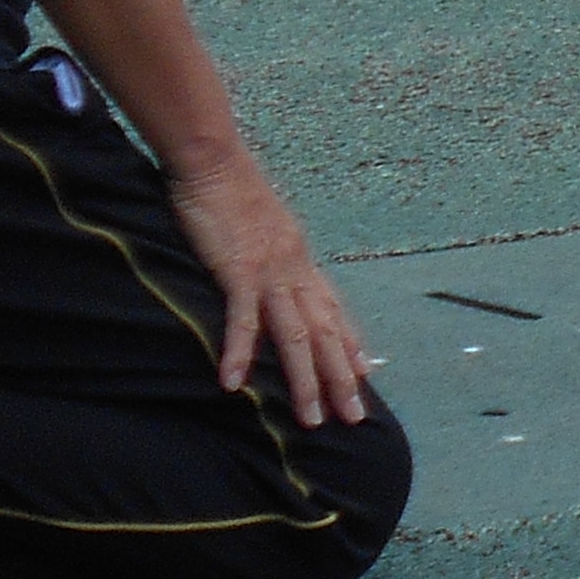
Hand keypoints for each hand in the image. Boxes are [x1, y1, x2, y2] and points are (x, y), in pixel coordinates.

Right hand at [163, 145, 369, 428]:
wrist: (214, 159)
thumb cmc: (233, 190)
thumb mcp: (266, 226)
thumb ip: (277, 253)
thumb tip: (280, 271)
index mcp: (301, 259)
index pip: (334, 309)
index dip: (350, 343)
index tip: (365, 374)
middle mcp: (295, 269)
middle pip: (325, 332)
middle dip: (340, 378)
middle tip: (353, 418)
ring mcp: (270, 271)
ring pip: (295, 335)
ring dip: (303, 381)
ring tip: (310, 419)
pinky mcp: (238, 270)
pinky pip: (242, 318)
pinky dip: (240, 352)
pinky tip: (233, 384)